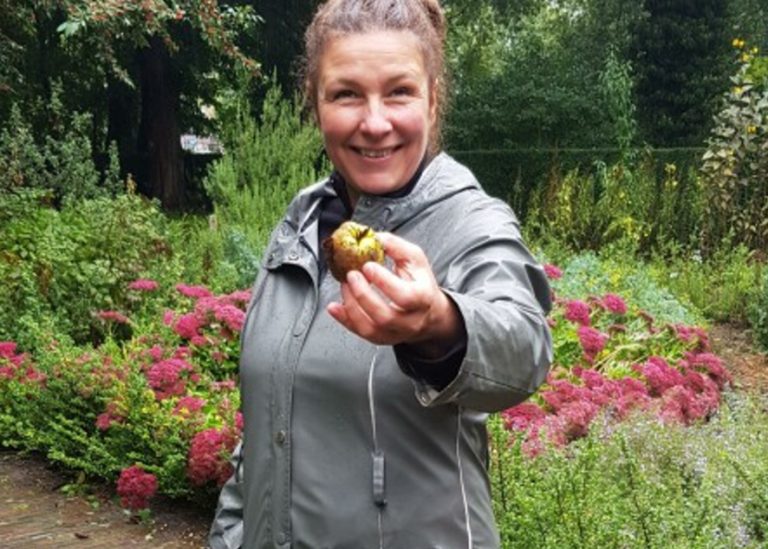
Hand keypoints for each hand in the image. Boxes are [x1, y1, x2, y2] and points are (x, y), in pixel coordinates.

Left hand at [327, 232, 460, 346]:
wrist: (428, 313)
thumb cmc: (419, 283)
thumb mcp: (415, 260)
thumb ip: (395, 247)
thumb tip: (373, 237)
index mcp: (423, 299)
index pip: (404, 296)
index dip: (384, 282)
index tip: (368, 266)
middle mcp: (410, 321)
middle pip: (384, 316)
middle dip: (363, 295)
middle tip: (351, 275)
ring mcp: (395, 333)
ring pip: (370, 328)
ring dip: (351, 306)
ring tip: (344, 286)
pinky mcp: (381, 338)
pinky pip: (360, 333)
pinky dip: (344, 320)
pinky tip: (334, 307)